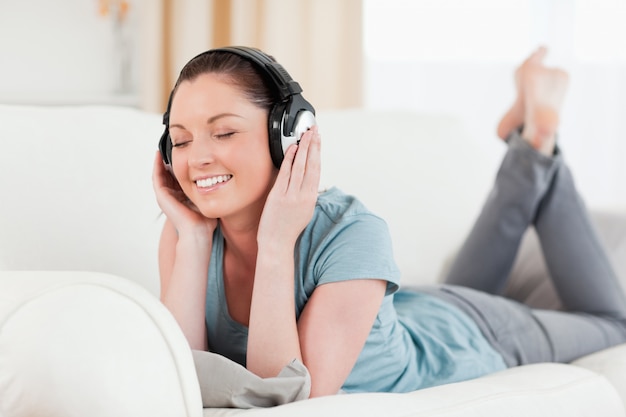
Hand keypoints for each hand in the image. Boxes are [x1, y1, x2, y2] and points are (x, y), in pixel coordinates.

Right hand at [152, 151, 216, 238]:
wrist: (198, 232)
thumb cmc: (206, 221)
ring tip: (162, 147)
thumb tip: (222, 180)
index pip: (178, 177)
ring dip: (161, 160)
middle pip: (168, 174)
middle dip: (169, 160)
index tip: (184, 152)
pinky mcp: (161, 196)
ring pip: (160, 174)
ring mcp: (165, 197)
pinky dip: (156, 165)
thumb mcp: (209, 201)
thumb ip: (212, 191)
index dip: (180, 165)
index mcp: (182, 198)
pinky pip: (156, 177)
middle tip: (171, 145)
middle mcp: (172, 196)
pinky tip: (158, 154)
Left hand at [258, 126, 320, 245]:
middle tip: (314, 130)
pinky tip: (292, 148)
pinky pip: (286, 174)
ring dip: (303, 148)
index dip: (318, 153)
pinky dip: (290, 160)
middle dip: (313, 145)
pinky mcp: (278, 196)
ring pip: (300, 167)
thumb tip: (308, 178)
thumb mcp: (304, 210)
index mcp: (311, 198)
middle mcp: (303, 196)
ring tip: (305, 134)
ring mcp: (291, 195)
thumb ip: (306, 193)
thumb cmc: (288, 228)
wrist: (277, 243)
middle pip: (311, 165)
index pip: (317, 170)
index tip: (319, 140)